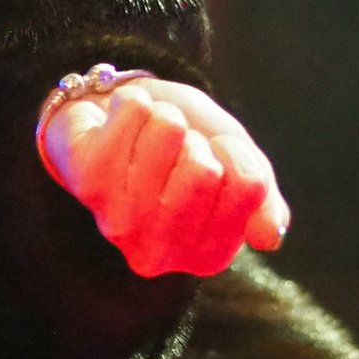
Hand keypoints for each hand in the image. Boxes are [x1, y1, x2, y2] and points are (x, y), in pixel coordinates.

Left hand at [39, 75, 289, 278]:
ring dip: (162, 119)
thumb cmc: (184, 146)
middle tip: (174, 149)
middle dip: (195, 140)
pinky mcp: (89, 183)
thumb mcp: (234, 163)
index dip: (234, 153)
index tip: (212, 155)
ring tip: (146, 138)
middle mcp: (161, 253)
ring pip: (168, 132)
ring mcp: (119, 222)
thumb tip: (270, 237)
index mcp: (207, 254)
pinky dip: (134, 104)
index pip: (248, 187)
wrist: (120, 123)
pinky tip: (119, 125)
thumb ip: (259, 197)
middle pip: (205, 170)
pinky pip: (136, 113)